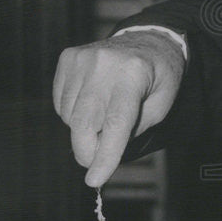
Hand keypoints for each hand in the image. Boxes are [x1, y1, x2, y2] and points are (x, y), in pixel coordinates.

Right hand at [52, 31, 184, 187]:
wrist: (150, 40)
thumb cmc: (159, 78)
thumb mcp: (160, 107)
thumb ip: (132, 130)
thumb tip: (99, 153)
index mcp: (135, 73)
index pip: (116, 122)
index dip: (104, 155)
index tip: (94, 180)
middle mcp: (105, 62)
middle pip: (84, 122)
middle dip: (87, 151)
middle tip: (96, 164)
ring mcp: (83, 58)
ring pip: (69, 116)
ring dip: (84, 128)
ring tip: (107, 110)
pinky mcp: (68, 57)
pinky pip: (60, 102)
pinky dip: (74, 112)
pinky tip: (94, 99)